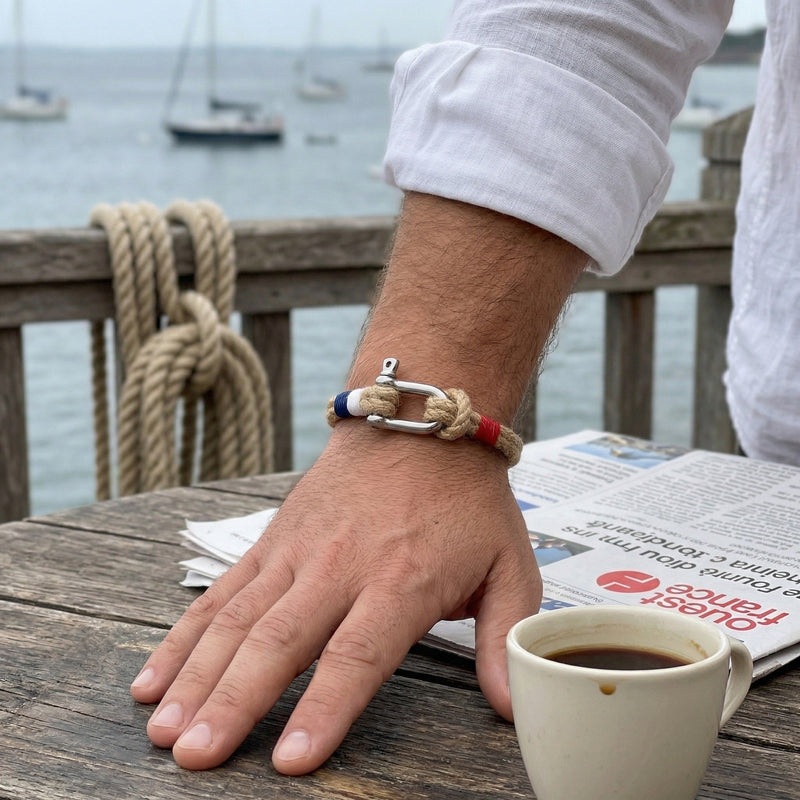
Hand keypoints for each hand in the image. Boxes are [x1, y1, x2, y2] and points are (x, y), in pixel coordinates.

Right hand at [129, 421, 541, 774]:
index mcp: (401, 579)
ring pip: (237, 618)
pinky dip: (184, 634)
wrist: (418, 421)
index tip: (291, 759)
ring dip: (197, 674)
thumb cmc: (465, 498)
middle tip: (194, 756)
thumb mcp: (509, 563)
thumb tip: (512, 708)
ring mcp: (297, 550)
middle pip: (279, 640)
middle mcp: (340, 566)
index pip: (357, 653)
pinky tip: (154, 675)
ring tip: (163, 728)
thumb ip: (504, 637)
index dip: (324, 707)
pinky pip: (220, 590)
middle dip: (234, 701)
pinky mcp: (272, 539)